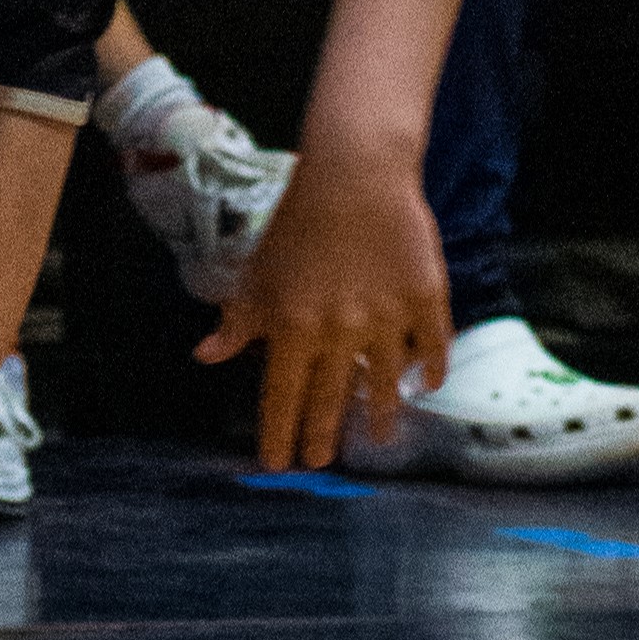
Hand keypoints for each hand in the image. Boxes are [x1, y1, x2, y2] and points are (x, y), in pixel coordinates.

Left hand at [194, 140, 452, 472]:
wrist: (355, 173)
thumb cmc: (297, 221)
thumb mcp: (256, 272)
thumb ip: (237, 320)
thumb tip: (206, 355)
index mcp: (292, 329)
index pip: (282, 397)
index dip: (279, 435)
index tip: (278, 465)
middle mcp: (339, 334)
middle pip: (331, 399)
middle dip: (323, 435)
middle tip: (322, 461)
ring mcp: (387, 318)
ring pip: (385, 381)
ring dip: (381, 414)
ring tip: (382, 437)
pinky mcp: (425, 298)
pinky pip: (432, 346)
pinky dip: (431, 369)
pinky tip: (428, 385)